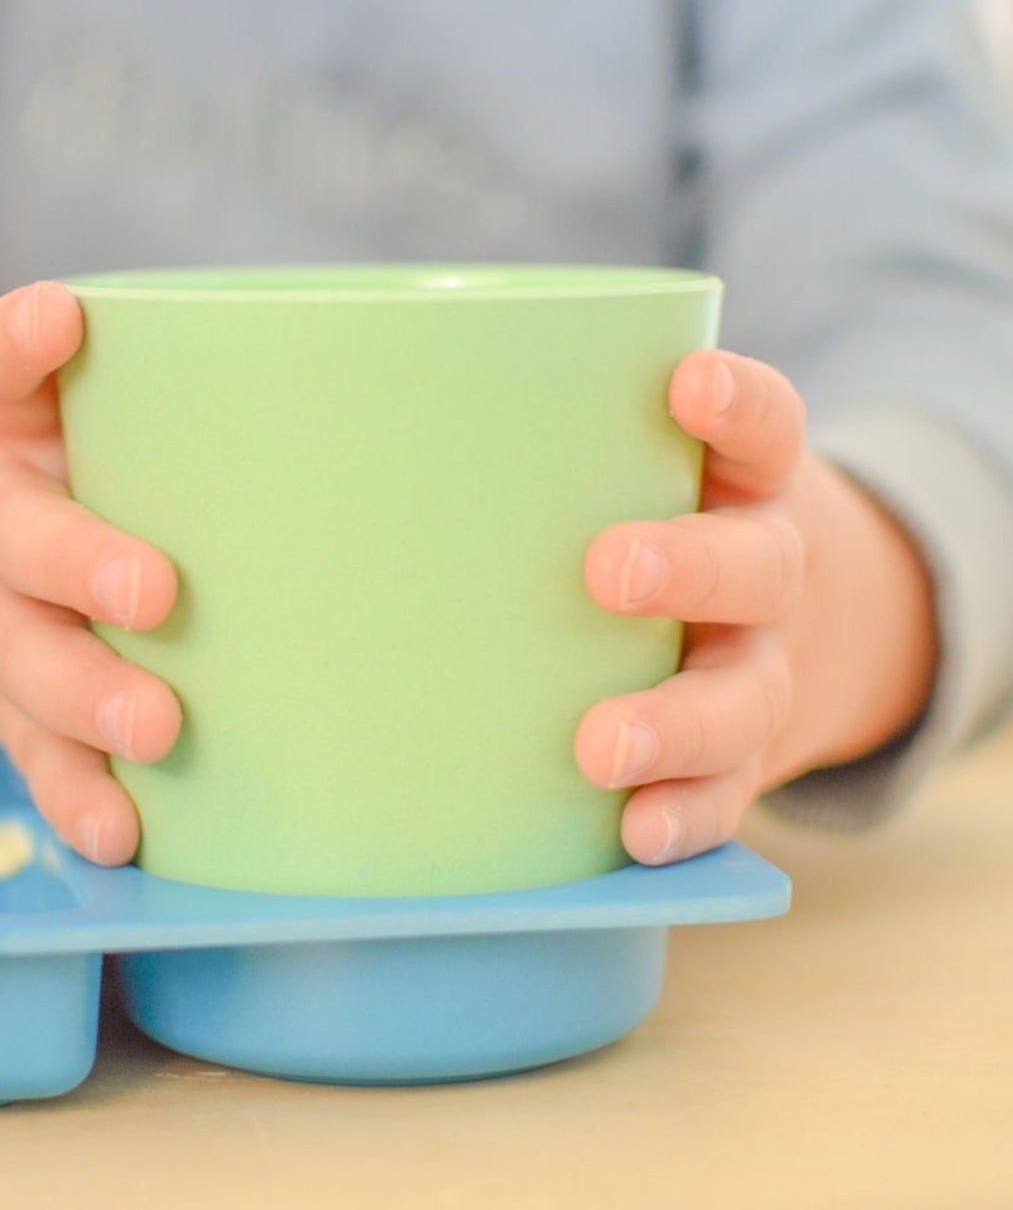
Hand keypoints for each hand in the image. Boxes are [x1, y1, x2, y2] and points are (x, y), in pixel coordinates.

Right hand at [0, 281, 180, 864]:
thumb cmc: (111, 485)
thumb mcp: (134, 428)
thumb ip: (234, 417)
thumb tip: (454, 420)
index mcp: (24, 435)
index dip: (18, 342)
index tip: (63, 318)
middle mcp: (1, 522)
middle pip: (15, 532)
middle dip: (79, 560)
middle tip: (155, 593)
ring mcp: (1, 622)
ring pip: (23, 656)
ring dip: (84, 694)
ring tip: (154, 729)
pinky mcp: (15, 709)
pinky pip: (34, 755)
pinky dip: (74, 795)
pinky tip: (120, 830)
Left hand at [576, 349, 937, 864]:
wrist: (801, 616)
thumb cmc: (684, 520)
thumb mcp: (661, 467)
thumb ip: (571, 445)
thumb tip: (413, 428)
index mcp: (748, 485)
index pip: (762, 429)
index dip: (734, 403)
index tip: (686, 381)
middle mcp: (768, 571)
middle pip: (749, 564)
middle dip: (687, 566)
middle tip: (609, 570)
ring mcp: (767, 669)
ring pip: (740, 693)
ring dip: (675, 720)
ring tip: (601, 745)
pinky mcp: (749, 753)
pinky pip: (726, 790)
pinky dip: (684, 812)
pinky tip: (635, 832)